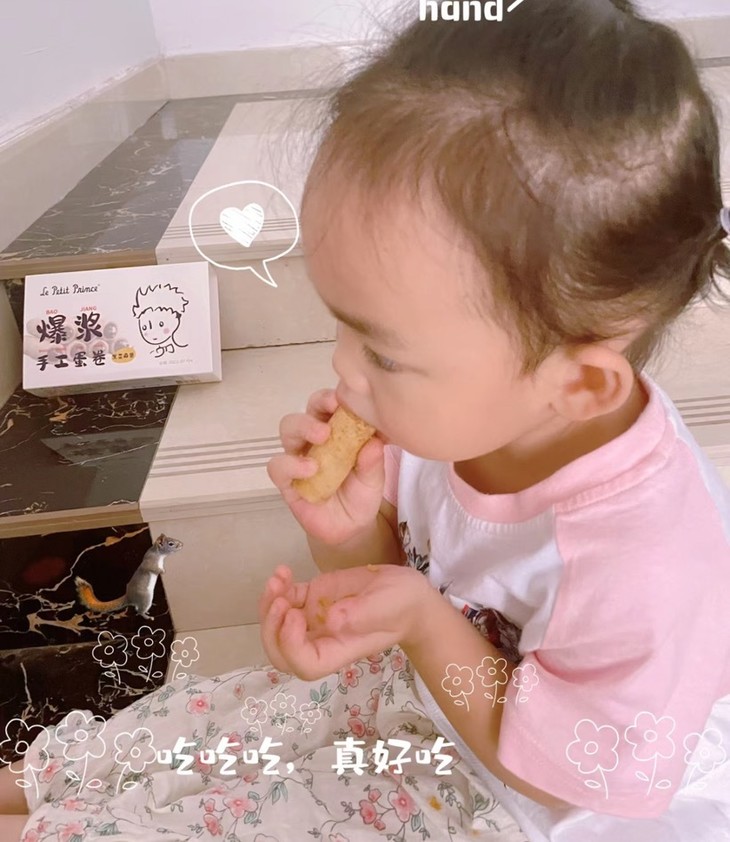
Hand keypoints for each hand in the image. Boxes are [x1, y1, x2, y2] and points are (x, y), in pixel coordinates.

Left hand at [258, 563, 431, 680]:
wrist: (406, 591)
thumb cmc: (403, 604)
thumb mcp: (387, 606)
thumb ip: (361, 614)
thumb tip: (331, 619)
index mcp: (338, 650)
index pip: (305, 664)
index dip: (290, 645)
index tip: (294, 614)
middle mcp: (321, 639)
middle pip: (281, 652)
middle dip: (271, 628)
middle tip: (280, 600)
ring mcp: (314, 620)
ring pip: (277, 625)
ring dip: (269, 605)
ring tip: (279, 579)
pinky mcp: (312, 598)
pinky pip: (286, 599)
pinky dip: (278, 588)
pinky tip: (284, 571)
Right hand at [267, 388, 385, 545]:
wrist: (350, 528)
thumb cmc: (360, 494)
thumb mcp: (374, 478)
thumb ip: (373, 460)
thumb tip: (375, 441)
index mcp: (336, 431)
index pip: (330, 404)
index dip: (334, 396)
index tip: (347, 397)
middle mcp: (314, 440)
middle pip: (307, 410)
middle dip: (318, 405)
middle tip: (333, 411)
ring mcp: (298, 457)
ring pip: (287, 430)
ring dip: (303, 427)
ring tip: (323, 438)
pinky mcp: (287, 481)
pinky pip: (279, 466)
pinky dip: (292, 464)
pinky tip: (310, 469)